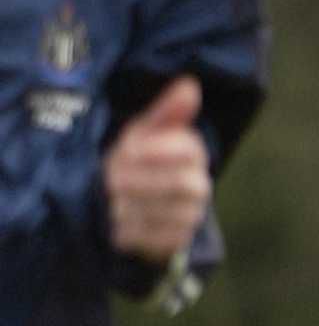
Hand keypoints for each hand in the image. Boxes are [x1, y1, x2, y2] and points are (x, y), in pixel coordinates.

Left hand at [102, 76, 211, 264]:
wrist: (134, 200)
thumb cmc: (137, 158)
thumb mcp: (144, 130)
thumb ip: (166, 111)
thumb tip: (189, 84)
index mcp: (194, 152)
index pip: (187, 150)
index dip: (154, 151)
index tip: (128, 150)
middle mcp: (200, 185)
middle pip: (178, 184)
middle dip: (140, 182)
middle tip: (111, 181)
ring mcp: (191, 215)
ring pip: (166, 213)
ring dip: (131, 207)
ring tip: (113, 202)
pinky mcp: (178, 241)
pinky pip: (157, 238)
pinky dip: (131, 230)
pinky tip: (119, 223)